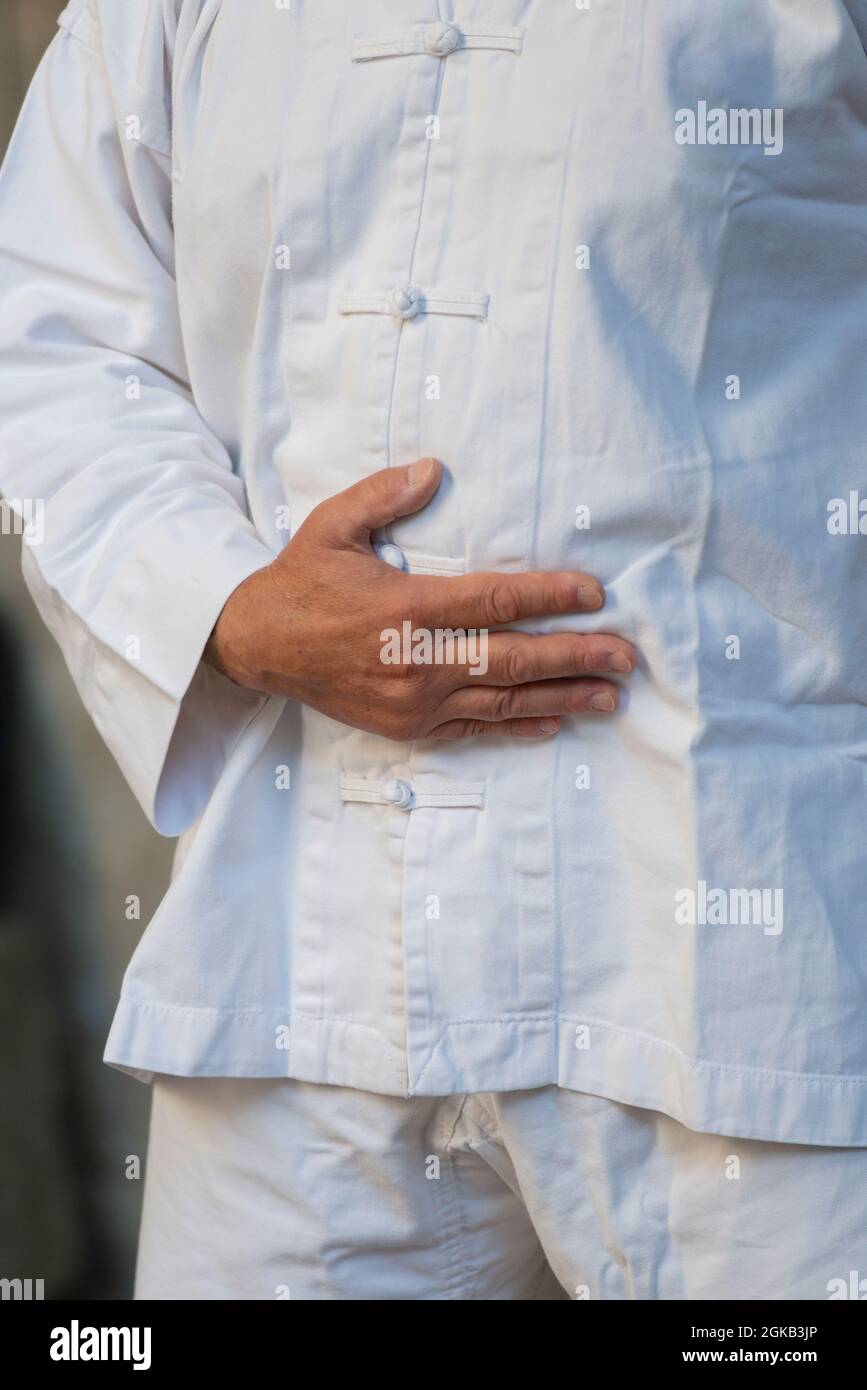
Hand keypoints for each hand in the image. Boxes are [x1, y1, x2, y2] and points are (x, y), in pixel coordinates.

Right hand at [204, 459, 635, 739]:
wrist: (257, 647)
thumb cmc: (300, 581)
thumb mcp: (333, 525)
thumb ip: (385, 495)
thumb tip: (435, 469)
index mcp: (407, 605)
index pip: (495, 601)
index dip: (550, 596)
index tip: (596, 594)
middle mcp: (417, 659)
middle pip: (514, 658)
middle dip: (576, 656)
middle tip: (626, 656)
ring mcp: (414, 699)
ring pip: (503, 699)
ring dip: (562, 697)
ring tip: (610, 696)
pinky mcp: (408, 725)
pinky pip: (474, 728)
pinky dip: (517, 726)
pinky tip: (554, 722)